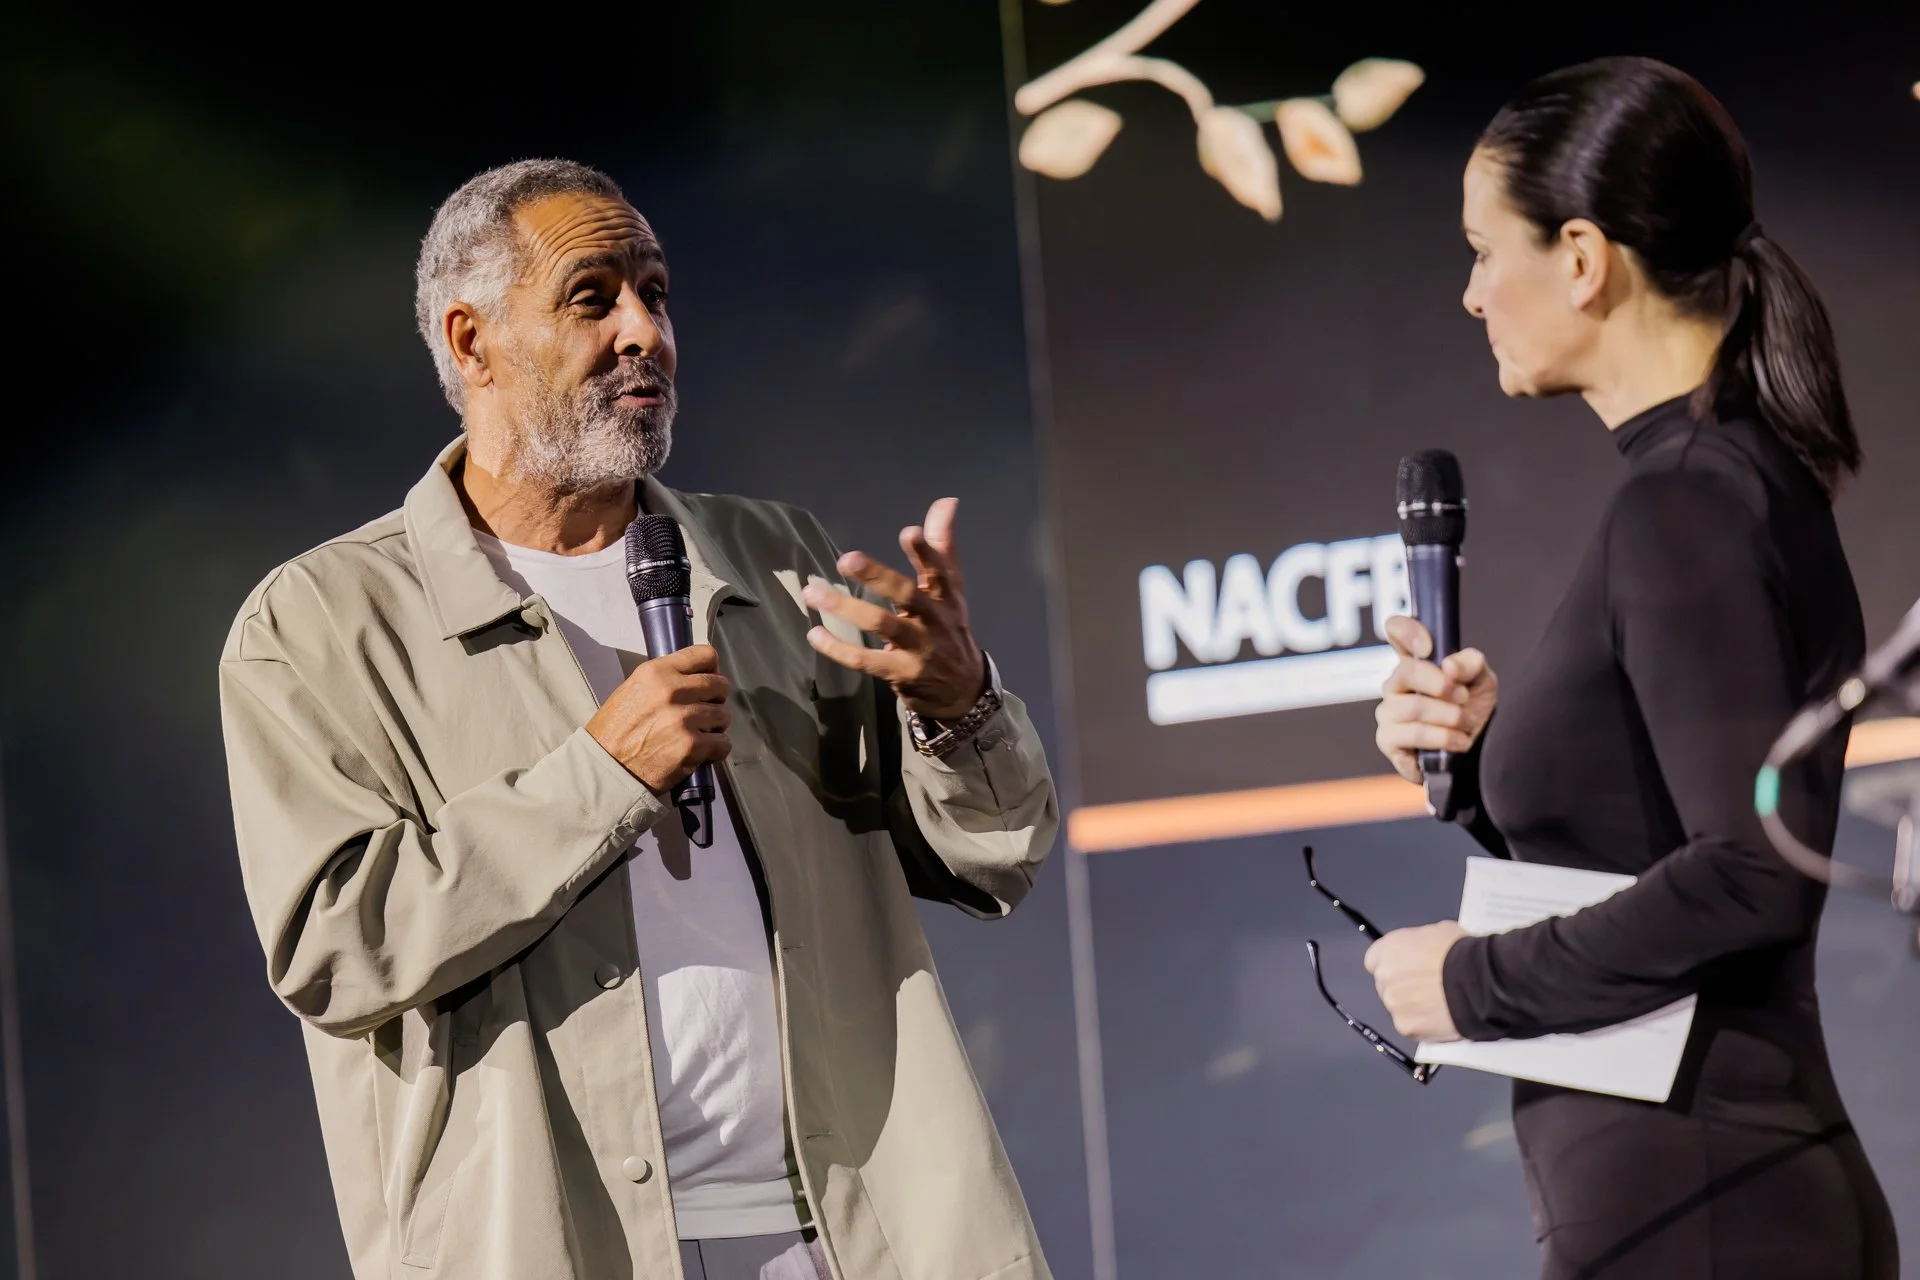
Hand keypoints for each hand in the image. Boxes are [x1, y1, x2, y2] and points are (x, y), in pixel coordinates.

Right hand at [586, 645, 732, 794]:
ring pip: (724, 715)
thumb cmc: (615, 732)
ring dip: (716, 727)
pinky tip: (702, 753)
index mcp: (656, 672)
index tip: (708, 681)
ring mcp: (683, 718)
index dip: (712, 669)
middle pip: (720, 685)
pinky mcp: (691, 746)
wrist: (605, 769)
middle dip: (716, 700)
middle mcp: (672, 690)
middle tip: (704, 713)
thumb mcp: (633, 690)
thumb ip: (664, 680)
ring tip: (699, 735)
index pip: (704, 655)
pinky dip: (716, 750)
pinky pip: (723, 743)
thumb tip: (695, 678)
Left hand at [803, 497, 987, 720]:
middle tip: (846, 559)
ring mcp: (918, 649)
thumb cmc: (948, 628)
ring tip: (814, 594)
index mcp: (945, 596)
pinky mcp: (901, 673)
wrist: (962, 689)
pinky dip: (838, 649)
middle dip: (878, 576)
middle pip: (907, 595)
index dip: (925, 552)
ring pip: (881, 625)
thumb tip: (947, 501)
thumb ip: (942, 546)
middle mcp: (934, 620)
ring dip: (846, 608)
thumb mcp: (951, 590)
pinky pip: (865, 661)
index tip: (908, 532)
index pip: (940, 570)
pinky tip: (815, 634)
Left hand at [1364, 920, 1467, 1040]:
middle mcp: (1384, 977)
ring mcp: (1394, 1004)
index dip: (1393, 966)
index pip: (1375, 961)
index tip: (1406, 970)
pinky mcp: (1407, 1027)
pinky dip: (1424, 1025)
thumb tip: (1425, 952)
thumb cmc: (1461, 951)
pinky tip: (1442, 1018)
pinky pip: (1412, 1027)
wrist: (1478, 980)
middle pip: (1386, 986)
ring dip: (1413, 1008)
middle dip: (1403, 988)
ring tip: (1439, 1004)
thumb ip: (1420, 945)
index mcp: (1387, 950)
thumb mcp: (1437, 932)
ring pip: (1399, 1008)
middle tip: (1426, 989)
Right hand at [1374, 615, 1497, 782]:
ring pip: (1414, 707)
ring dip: (1450, 717)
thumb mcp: (1483, 682)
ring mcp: (1388, 713)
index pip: (1396, 631)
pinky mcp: (1388, 741)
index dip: (1408, 631)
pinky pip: (1413, 734)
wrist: (1477, 754)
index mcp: (1415, 662)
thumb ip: (1470, 664)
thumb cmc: (1472, 712)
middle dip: (1442, 686)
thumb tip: (1448, 667)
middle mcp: (1395, 685)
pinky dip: (1443, 738)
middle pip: (1406, 672)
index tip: (1430, 647)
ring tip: (1465, 725)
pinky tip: (1458, 742)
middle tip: (1463, 698)